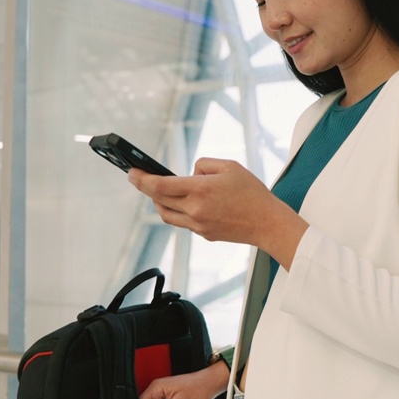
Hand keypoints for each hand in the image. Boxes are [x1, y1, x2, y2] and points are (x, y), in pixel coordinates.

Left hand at [129, 158, 307, 268]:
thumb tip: (189, 173)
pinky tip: (179, 202)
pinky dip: (175, 210)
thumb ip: (203, 165)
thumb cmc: (252, 192)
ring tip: (156, 190)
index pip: (160, 186)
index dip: (142, 179)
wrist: (267, 223)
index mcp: (200, 190)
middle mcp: (195, 210)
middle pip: (158, 200)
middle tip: (137, 178)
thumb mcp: (230, 166)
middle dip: (145, 188)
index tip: (131, 172)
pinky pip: (181, 221)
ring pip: (166, 214)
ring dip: (158, 201)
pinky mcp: (203, 234)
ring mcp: (198, 225)